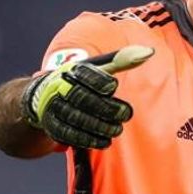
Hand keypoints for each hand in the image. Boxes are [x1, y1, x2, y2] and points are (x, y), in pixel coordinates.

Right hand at [21, 45, 153, 148]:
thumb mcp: (98, 67)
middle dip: (106, 108)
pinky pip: (70, 135)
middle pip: (82, 98)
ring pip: (76, 118)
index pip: (84, 74)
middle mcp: (60, 88)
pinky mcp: (52, 126)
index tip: (113, 86)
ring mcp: (54, 108)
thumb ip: (122, 60)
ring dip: (99, 126)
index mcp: (72, 70)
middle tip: (126, 114)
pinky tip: (105, 141)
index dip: (98, 81)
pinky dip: (89, 139)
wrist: (43, 96)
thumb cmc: (80, 80)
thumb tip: (149, 52)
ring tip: (117, 129)